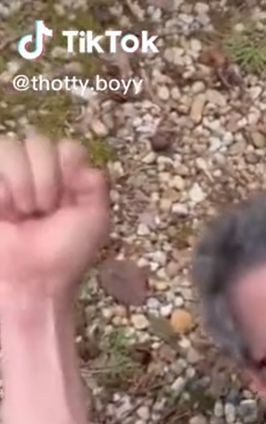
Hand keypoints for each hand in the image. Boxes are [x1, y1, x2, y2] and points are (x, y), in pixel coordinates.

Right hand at [0, 133, 110, 300]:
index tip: (69, 197)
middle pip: (38, 141)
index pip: (66, 146)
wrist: (32, 278)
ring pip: (11, 147)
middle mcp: (34, 171)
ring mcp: (7, 177)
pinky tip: (5, 211)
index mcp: (64, 177)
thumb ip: (94, 182)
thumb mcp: (95, 218)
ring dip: (23, 183)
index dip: (68, 168)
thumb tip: (75, 155)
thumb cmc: (65, 252)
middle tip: (45, 210)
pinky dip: (3, 190)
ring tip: (24, 212)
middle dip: (46, 179)